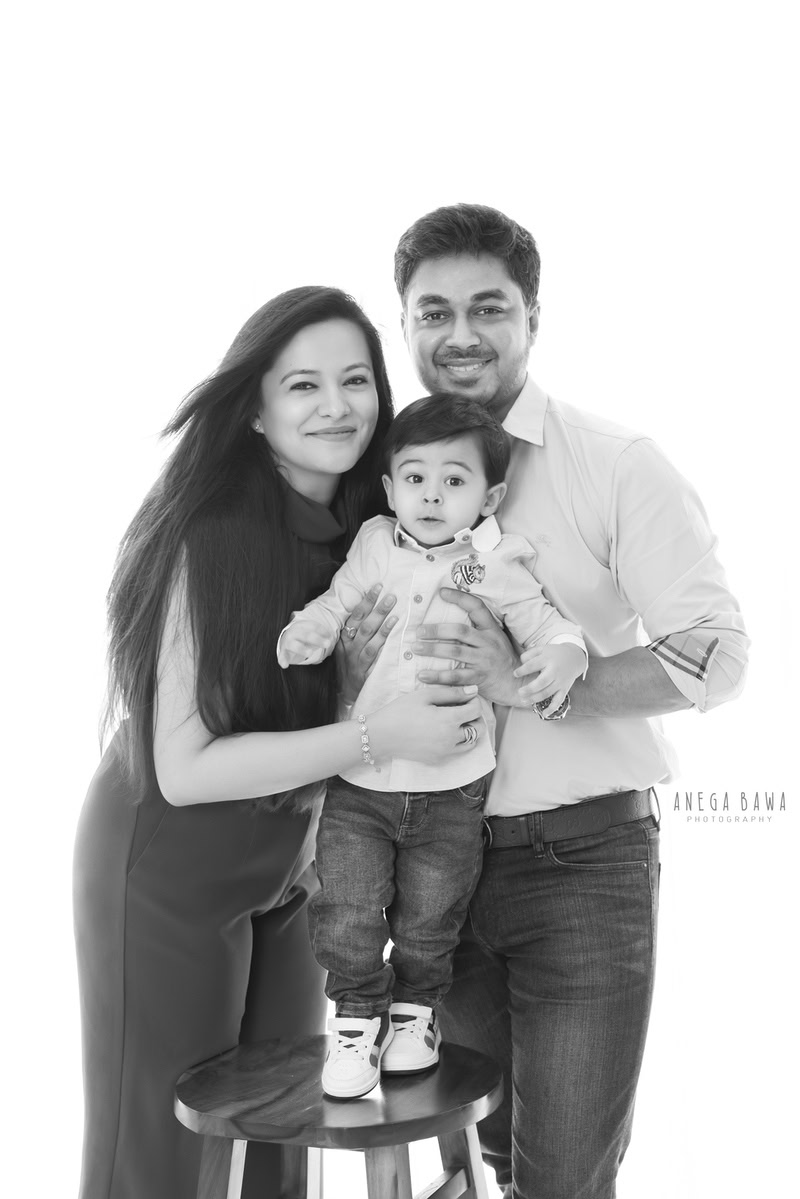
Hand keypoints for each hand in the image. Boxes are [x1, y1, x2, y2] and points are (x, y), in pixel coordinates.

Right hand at [278, 625, 335, 667]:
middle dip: (317, 639)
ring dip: (301, 649)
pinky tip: (285, 665)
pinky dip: (282, 660)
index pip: (313, 626)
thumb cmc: (303, 635)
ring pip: (294, 645)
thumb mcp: (311, 631)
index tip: (331, 636)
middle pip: (306, 635)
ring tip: (310, 653)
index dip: (323, 631)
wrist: (287, 638)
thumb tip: (331, 637)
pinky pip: (282, 656)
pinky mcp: (284, 652)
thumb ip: (322, 633)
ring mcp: (288, 642)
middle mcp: (294, 632)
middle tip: (328, 644)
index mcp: (302, 625)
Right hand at [334, 585, 398, 704]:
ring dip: (382, 625)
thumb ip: (357, 629)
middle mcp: (349, 647)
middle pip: (364, 625)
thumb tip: (373, 605)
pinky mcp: (364, 672)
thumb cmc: (348, 665)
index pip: (355, 615)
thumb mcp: (347, 646)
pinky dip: (383, 645)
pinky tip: (394, 637)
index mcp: (344, 638)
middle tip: (391, 596)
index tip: (378, 587)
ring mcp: (357, 660)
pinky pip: (374, 657)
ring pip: (369, 640)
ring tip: (395, 612)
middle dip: (377, 609)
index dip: (366, 601)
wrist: (343, 693)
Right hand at [368, 685, 484, 765]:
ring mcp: (445, 752)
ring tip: (455, 721)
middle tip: (463, 709)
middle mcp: (451, 739)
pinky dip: (458, 742)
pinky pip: (457, 751)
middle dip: (475, 718)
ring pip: (470, 743)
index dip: (473, 700)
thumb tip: (473, 690)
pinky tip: (444, 732)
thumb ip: (452, 692)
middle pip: (478, 729)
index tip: (464, 696)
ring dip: (469, 731)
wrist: (381, 735)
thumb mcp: (425, 695)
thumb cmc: (400, 711)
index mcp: (449, 720)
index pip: (476, 710)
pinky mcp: (438, 760)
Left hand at [413, 587, 519, 704]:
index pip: (476, 607)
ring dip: (433, 650)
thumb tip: (448, 619)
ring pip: (455, 652)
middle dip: (436, 630)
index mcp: (491, 629)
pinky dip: (437, 677)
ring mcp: (484, 660)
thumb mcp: (495, 639)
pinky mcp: (479, 679)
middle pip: (460, 631)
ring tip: (415, 648)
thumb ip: (478, 630)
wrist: (518, 684)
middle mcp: (488, 642)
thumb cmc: (501, 659)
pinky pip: (455, 677)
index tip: (441, 592)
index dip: (459, 598)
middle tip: (418, 630)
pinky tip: (422, 675)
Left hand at [513, 643, 585, 715]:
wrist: (575, 658)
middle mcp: (554, 671)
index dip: (523, 670)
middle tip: (519, 692)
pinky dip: (552, 708)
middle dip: (530, 688)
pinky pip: (559, 700)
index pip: (533, 665)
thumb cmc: (554, 654)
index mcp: (548, 659)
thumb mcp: (542, 649)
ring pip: (547, 692)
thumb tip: (521, 662)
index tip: (515, 674)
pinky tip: (544, 714)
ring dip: (535, 698)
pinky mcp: (564, 689)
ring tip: (523, 701)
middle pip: (542, 682)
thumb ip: (530, 654)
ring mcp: (560, 681)